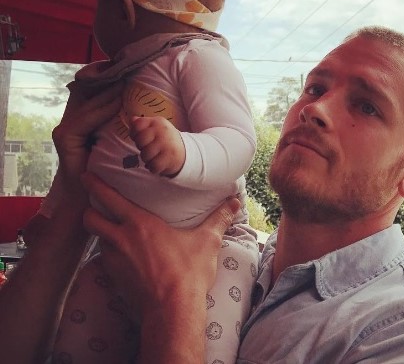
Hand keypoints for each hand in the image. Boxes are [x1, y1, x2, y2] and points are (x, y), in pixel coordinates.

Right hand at [52, 81, 122, 203]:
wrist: (89, 194)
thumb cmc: (104, 170)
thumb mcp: (112, 141)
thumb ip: (114, 124)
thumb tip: (132, 106)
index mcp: (78, 124)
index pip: (90, 98)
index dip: (105, 85)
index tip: (124, 74)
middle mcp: (68, 124)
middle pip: (87, 98)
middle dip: (106, 85)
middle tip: (126, 73)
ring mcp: (64, 131)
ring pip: (88, 107)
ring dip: (107, 95)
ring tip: (124, 84)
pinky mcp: (65, 138)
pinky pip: (85, 120)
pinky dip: (102, 111)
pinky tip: (117, 103)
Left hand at [82, 173, 240, 361]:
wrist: (171, 310)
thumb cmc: (188, 272)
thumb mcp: (207, 241)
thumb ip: (219, 218)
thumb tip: (235, 201)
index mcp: (140, 224)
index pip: (108, 198)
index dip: (95, 184)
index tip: (86, 175)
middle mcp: (121, 239)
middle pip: (90, 219)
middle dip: (90, 210)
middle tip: (97, 205)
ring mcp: (114, 261)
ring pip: (97, 240)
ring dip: (101, 234)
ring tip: (112, 231)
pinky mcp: (114, 279)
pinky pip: (105, 261)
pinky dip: (110, 254)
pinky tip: (123, 257)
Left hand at [128, 116, 186, 176]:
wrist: (185, 151)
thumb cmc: (164, 139)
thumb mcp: (154, 127)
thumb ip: (141, 124)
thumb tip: (132, 120)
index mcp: (157, 122)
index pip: (137, 125)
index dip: (134, 134)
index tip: (142, 138)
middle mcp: (163, 131)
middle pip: (140, 141)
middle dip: (141, 148)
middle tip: (149, 148)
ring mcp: (167, 144)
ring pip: (145, 155)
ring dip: (147, 159)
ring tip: (154, 156)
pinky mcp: (170, 157)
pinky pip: (153, 166)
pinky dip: (153, 168)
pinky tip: (158, 163)